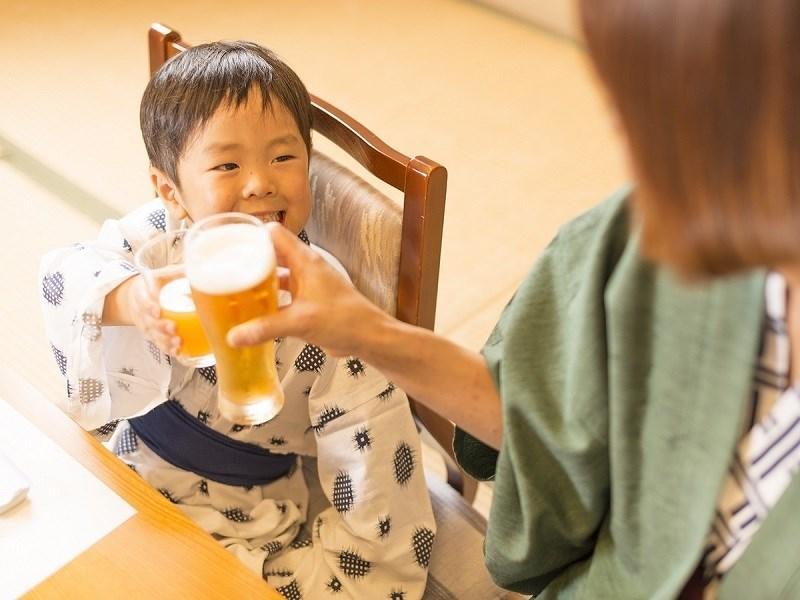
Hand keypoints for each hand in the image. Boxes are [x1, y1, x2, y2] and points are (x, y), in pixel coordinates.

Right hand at [120, 275, 179, 354]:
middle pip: (149, 322)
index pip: (142, 301)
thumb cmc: (155, 284)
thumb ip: (175, 272)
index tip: (157, 309)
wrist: (137, 298)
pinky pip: (160, 345)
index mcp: (140, 295)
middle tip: (173, 327)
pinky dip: (169, 350)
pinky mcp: (153, 336)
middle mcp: (141, 313)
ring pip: (154, 336)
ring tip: (179, 342)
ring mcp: (146, 327)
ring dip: (166, 341)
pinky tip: (180, 353)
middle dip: (160, 326)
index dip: (148, 307)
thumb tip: (197, 269)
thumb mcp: (160, 274)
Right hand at [227, 223, 387, 356]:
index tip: (230, 243)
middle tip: (226, 268)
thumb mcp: (300, 322)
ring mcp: (307, 285)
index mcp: (305, 261)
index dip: (252, 235)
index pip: (274, 234)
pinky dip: (269, 301)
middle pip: (271, 254)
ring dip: (259, 281)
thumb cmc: (346, 320)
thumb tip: (235, 335)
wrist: (368, 336)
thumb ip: (266, 328)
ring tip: (235, 289)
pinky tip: (255, 312)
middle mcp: (305, 269)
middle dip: (249, 260)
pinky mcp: (308, 302)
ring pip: (277, 276)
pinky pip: (283, 296)